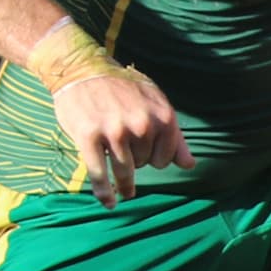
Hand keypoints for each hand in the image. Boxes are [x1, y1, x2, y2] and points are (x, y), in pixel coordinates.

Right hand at [51, 64, 187, 204]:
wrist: (81, 68)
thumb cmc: (120, 87)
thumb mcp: (154, 102)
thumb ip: (173, 135)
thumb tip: (189, 165)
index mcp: (162, 116)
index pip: (166, 159)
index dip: (155, 159)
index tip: (144, 154)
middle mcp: (141, 124)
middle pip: (144, 164)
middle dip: (136, 161)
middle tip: (124, 153)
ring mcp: (114, 131)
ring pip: (124, 171)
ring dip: (124, 185)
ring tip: (124, 194)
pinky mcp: (89, 136)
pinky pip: (99, 173)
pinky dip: (104, 191)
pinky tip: (108, 202)